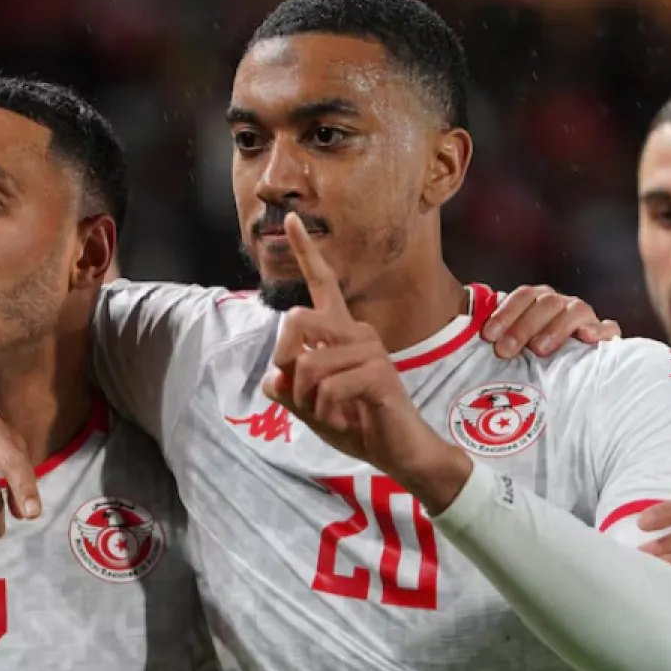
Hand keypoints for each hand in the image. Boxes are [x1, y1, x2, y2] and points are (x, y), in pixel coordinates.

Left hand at [262, 215, 472, 512]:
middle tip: (297, 391)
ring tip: (329, 412)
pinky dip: (324, 411)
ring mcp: (371, 350)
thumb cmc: (356, 423)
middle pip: (296, 319)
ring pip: (307, 365)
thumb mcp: (311, 408)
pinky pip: (328, 388)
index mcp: (341, 333)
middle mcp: (357, 332)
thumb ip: (289, 390)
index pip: (322, 284)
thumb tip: (273, 378)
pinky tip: (345, 417)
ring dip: (306, 400)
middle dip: (285, 360)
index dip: (305, 252)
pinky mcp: (380, 374)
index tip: (289, 219)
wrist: (398, 451)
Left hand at [481, 285, 619, 358]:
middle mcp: (560, 304)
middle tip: (504, 351)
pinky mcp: (604, 335)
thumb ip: (494, 336)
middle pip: (545, 302)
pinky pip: (609, 328)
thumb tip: (461, 338)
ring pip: (575, 310)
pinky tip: (587, 338)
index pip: (522, 296)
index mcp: (536, 301)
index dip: (505, 313)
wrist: (564, 367)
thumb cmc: (526, 356)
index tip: (487, 335)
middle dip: (522, 326)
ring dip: (555, 328)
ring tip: (539, 350)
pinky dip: (601, 331)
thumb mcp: (508, 343)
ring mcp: (584, 317)